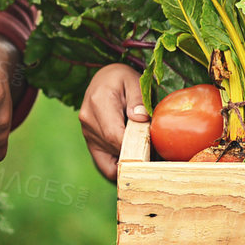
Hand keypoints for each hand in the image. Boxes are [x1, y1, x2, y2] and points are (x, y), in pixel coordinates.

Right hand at [80, 63, 146, 181]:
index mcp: (98, 103)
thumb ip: (138, 97)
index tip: (154, 148)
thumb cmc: (120, 78)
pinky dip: (119, 166)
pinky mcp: (90, 142)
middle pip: (114, 149)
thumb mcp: (133, 79)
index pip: (115, 135)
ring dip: (130, 159)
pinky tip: (133, 158)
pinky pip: (104, 165)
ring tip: (147, 150)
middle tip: (157, 151)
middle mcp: (88, 121)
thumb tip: (140, 118)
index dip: (135, 146)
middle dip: (137, 153)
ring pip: (111, 159)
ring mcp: (87, 134)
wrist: (102, 79)